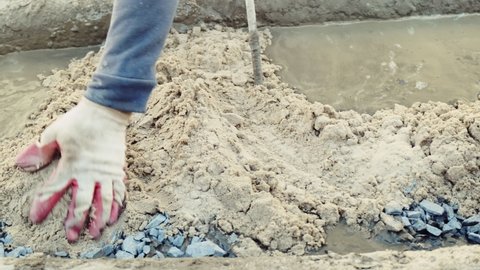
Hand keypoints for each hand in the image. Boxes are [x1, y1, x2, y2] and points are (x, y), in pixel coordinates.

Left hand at [15, 98, 129, 241]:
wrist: (107, 112)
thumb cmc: (79, 122)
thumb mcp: (54, 132)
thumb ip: (40, 150)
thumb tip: (23, 164)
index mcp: (72, 164)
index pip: (55, 189)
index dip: (44, 204)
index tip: (36, 218)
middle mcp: (90, 173)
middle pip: (84, 202)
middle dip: (77, 221)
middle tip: (73, 236)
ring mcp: (106, 172)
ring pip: (105, 200)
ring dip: (101, 217)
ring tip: (98, 231)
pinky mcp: (118, 169)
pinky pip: (119, 190)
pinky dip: (118, 204)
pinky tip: (115, 214)